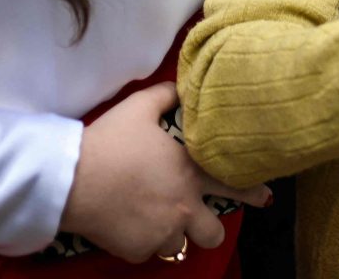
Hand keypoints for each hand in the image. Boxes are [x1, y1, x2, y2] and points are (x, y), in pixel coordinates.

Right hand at [58, 82, 265, 262]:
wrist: (73, 179)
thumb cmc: (110, 141)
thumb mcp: (139, 107)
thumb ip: (165, 97)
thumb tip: (180, 88)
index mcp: (190, 172)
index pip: (234, 185)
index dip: (253, 193)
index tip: (265, 198)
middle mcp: (184, 207)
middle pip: (214, 234)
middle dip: (209, 230)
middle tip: (199, 222)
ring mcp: (162, 232)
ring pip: (179, 245)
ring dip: (172, 235)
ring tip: (156, 221)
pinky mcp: (138, 250)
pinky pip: (147, 251)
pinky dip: (142, 242)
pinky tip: (129, 225)